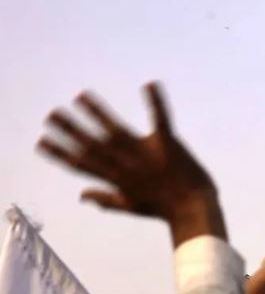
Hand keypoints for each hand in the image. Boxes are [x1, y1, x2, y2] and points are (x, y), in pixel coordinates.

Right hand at [37, 83, 222, 244]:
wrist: (193, 209)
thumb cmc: (162, 208)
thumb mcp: (130, 206)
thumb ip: (104, 199)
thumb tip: (80, 195)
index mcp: (115, 179)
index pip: (81, 164)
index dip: (59, 153)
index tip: (41, 141)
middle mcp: (126, 164)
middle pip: (93, 144)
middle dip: (70, 129)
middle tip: (51, 114)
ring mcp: (146, 153)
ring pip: (116, 129)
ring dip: (98, 112)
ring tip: (81, 96)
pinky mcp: (169, 143)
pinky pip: (161, 119)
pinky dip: (156, 101)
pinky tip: (150, 84)